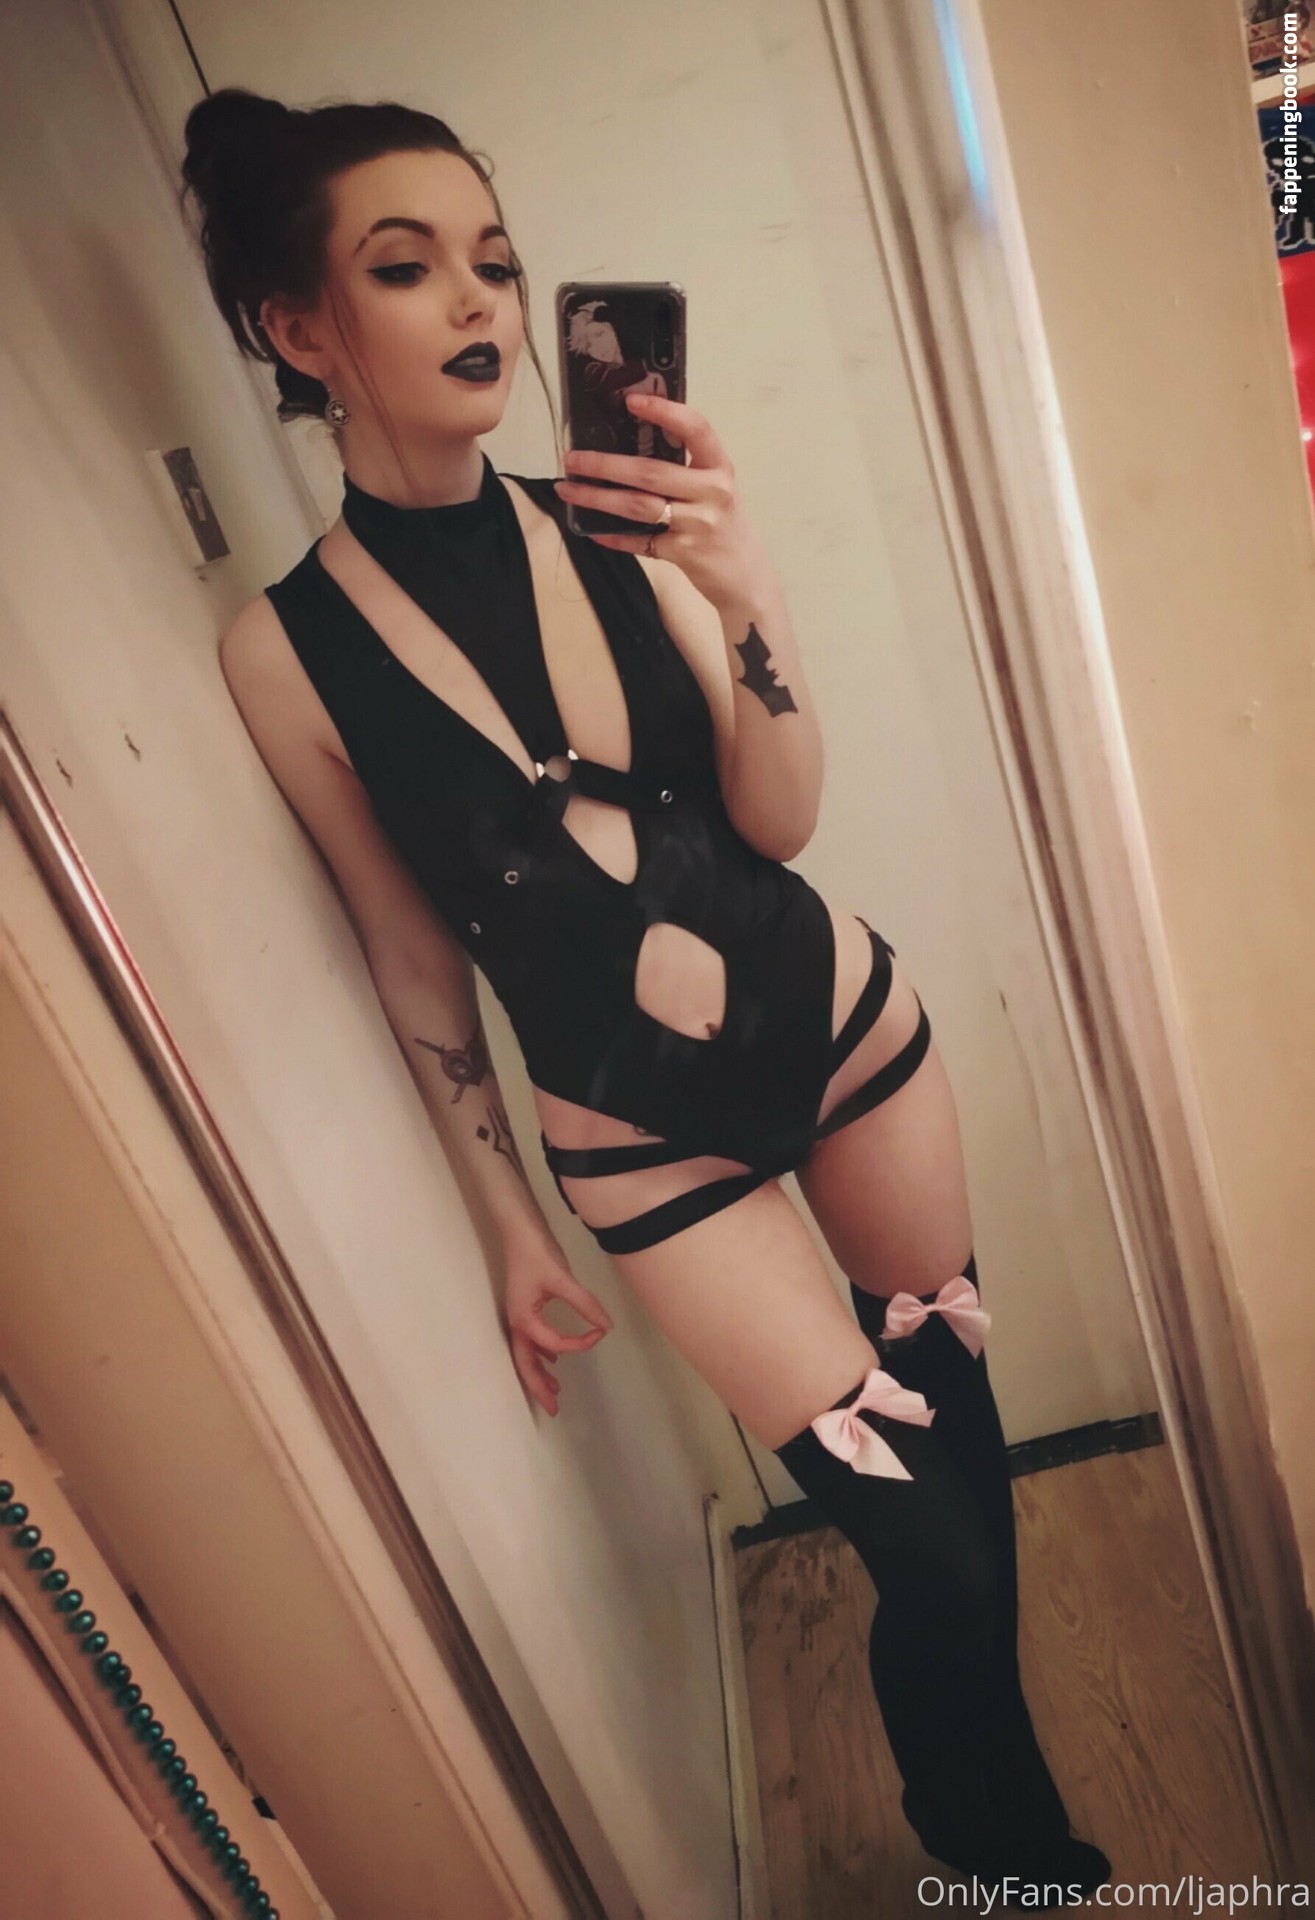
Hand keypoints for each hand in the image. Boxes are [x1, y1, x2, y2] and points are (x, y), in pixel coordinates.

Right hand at [501, 1232, 612, 1415]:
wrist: (519, 1231)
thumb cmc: (537, 1253)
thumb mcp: (563, 1279)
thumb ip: (585, 1303)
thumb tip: (606, 1325)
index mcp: (524, 1319)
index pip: (553, 1344)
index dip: (578, 1344)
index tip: (598, 1333)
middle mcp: (517, 1323)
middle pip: (526, 1363)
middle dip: (539, 1387)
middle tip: (553, 1409)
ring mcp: (518, 1316)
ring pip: (526, 1354)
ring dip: (539, 1373)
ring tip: (555, 1390)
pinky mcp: (524, 1308)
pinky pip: (531, 1340)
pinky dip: (542, 1353)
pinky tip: (554, 1360)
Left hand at [552, 394, 769, 610]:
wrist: (746, 577)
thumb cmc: (724, 525)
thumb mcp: (716, 489)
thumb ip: (686, 468)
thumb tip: (630, 445)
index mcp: (719, 468)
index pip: (696, 429)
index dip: (665, 412)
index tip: (631, 401)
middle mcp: (712, 492)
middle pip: (650, 472)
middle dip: (605, 464)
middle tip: (572, 458)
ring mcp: (698, 524)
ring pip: (638, 505)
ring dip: (597, 496)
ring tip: (568, 489)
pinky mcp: (684, 553)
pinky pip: (641, 542)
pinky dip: (615, 537)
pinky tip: (593, 531)